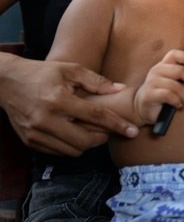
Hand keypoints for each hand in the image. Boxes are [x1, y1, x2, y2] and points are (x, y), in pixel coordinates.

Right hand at [0, 56, 138, 155]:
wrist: (7, 82)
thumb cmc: (42, 73)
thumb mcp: (70, 69)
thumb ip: (96, 81)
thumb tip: (120, 89)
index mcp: (59, 99)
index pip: (95, 116)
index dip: (117, 125)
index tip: (132, 131)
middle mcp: (46, 119)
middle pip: (84, 141)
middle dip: (102, 138)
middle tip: (108, 130)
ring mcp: (36, 133)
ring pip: (72, 151)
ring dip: (87, 144)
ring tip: (92, 131)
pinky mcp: (29, 141)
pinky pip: (58, 152)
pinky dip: (70, 147)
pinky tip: (74, 134)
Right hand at [134, 49, 183, 124]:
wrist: (145, 107)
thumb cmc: (166, 95)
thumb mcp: (180, 87)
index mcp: (165, 65)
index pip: (174, 54)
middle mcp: (157, 70)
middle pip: (180, 71)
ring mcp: (152, 81)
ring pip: (175, 86)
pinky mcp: (149, 94)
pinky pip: (168, 95)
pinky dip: (177, 101)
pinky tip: (177, 104)